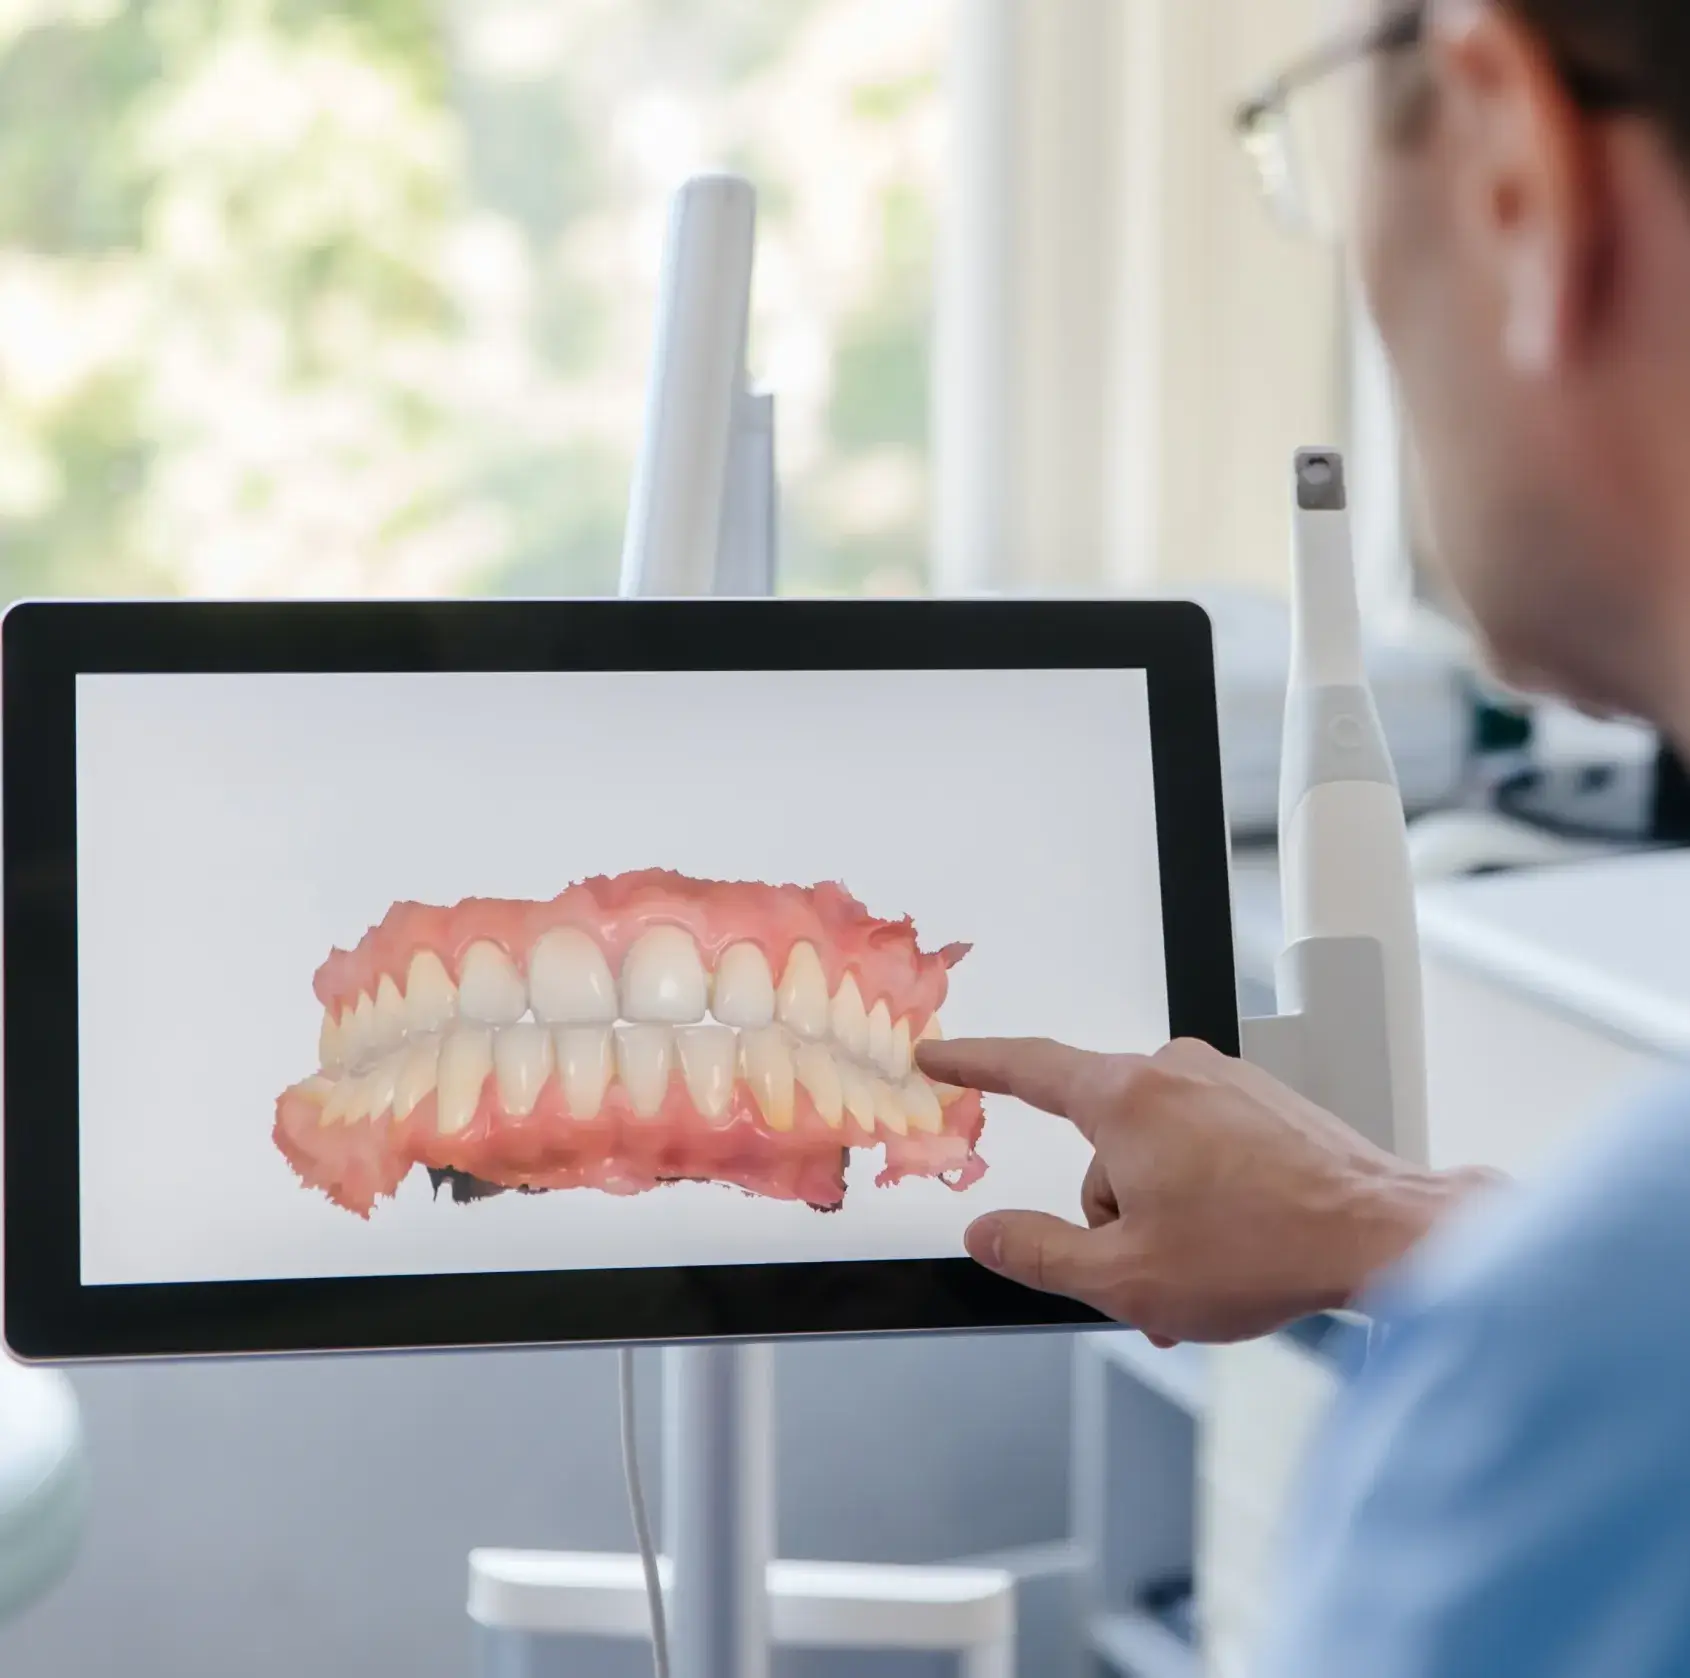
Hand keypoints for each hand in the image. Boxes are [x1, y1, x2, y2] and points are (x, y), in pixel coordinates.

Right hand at [916, 1035, 1500, 1345]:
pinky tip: (1237, 1245)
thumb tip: (987, 1232)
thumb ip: (1038, 1252)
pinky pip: (1203, 1145)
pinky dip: (1203, 1197)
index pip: (1026, 1067)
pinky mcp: (1264, 1102)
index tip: (938, 1058)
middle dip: (1109, 1213)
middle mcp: (1173, 1071)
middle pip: (1098, 1144)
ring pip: (1151, 1152)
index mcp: (1126, 1098)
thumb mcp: (1126, 1276)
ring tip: (1206, 1272)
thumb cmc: (1267, 1248)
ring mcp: (1224, 1082)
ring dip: (1159, 1213)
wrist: (1386, 1235)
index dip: (973, 1065)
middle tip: (1148, 1277)